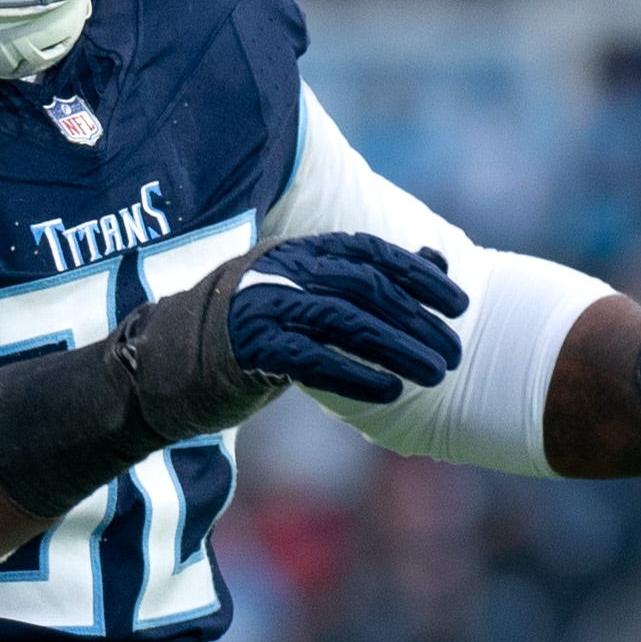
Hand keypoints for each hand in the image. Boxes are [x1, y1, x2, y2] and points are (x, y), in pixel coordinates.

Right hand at [229, 233, 467, 403]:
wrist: (180, 358)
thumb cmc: (262, 325)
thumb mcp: (314, 292)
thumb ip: (370, 276)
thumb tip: (438, 259)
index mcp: (301, 250)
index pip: (370, 252)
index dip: (419, 276)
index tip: (461, 305)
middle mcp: (282, 271)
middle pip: (364, 287)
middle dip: (417, 320)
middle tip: (454, 353)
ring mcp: (263, 307)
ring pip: (344, 321)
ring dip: (398, 349)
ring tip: (434, 374)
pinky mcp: (250, 348)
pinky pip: (312, 360)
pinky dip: (356, 374)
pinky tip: (390, 390)